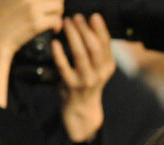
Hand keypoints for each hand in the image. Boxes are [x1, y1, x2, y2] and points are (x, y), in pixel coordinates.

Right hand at [0, 0, 62, 57]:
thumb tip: (35, 1)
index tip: (48, 3)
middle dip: (56, 4)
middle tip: (53, 12)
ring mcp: (31, 7)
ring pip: (58, 6)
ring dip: (57, 14)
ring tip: (52, 20)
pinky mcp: (36, 22)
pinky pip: (56, 20)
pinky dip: (57, 25)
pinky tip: (53, 29)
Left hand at [52, 13, 114, 142]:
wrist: (82, 109)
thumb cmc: (87, 83)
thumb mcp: (98, 68)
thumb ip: (97, 51)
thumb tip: (90, 26)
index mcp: (108, 67)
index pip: (106, 45)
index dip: (100, 29)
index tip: (93, 16)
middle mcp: (99, 74)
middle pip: (94, 48)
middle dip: (85, 30)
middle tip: (76, 17)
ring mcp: (85, 80)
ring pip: (81, 55)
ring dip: (73, 37)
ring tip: (66, 23)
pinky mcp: (71, 85)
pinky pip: (64, 67)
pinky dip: (59, 54)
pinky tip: (55, 42)